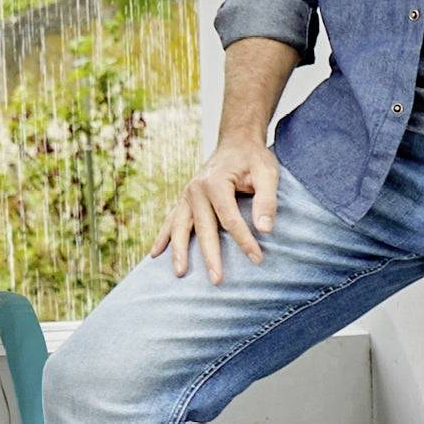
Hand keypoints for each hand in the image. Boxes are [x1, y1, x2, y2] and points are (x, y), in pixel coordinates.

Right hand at [160, 133, 278, 281]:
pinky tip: (155, 255)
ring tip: (180, 274)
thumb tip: (265, 230)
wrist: (236, 142)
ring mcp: (187, 195)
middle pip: (203, 228)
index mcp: (215, 182)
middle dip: (210, 256)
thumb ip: (267, 200)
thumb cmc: (254, 159)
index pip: (230, 219)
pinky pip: (171, 221)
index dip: (244, 241)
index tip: (258, 259)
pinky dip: (163, 237)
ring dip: (178, 251)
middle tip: (217, 281)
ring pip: (180, 227)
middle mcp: (196, 189)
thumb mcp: (268, 173)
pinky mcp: (184, 200)